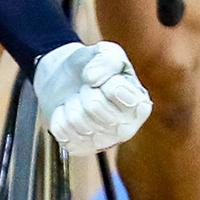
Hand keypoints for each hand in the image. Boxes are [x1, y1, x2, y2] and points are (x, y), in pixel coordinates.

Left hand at [32, 41, 151, 154]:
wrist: (65, 78)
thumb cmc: (92, 66)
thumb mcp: (106, 52)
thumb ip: (107, 59)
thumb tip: (93, 79)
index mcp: (140, 105)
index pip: (117, 91)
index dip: (103, 77)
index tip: (103, 78)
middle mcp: (126, 129)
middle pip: (94, 106)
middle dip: (84, 91)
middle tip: (87, 89)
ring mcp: (102, 142)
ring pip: (76, 120)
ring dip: (71, 103)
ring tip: (78, 100)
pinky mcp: (79, 148)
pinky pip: (61, 130)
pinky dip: (59, 115)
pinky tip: (69, 112)